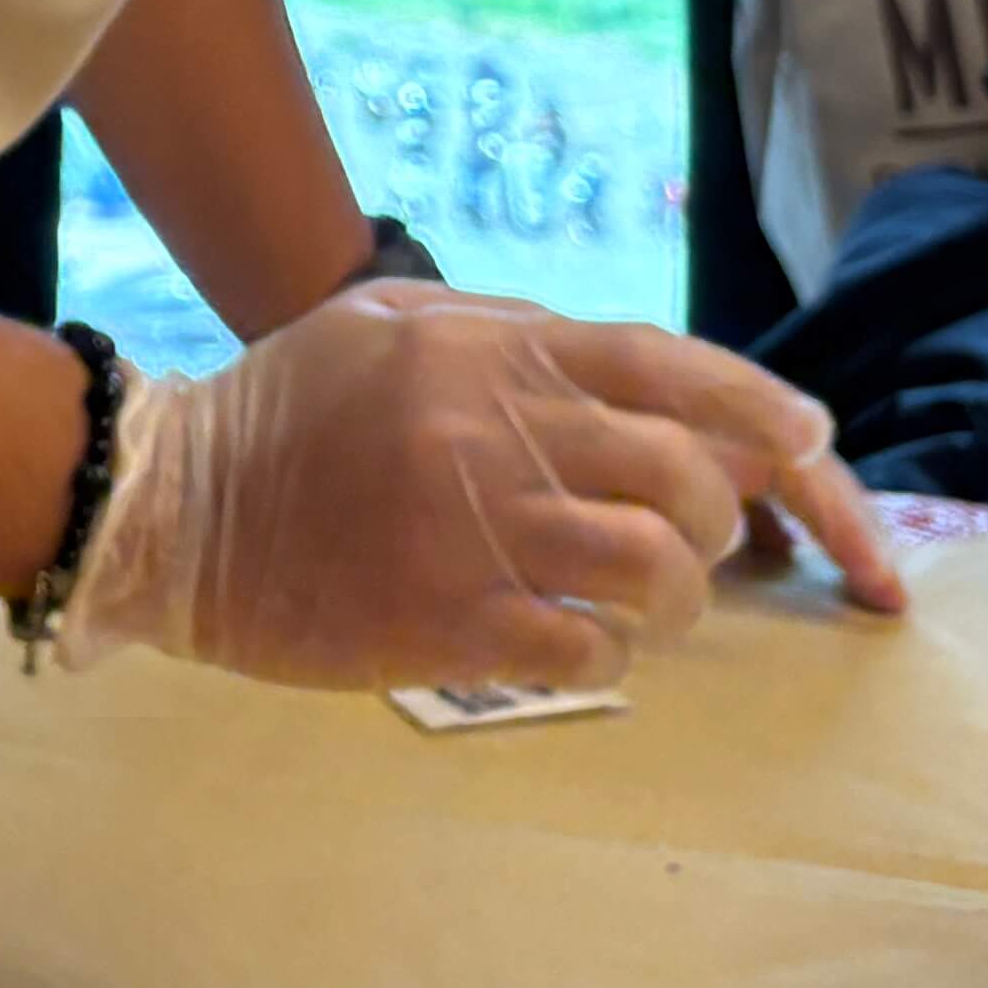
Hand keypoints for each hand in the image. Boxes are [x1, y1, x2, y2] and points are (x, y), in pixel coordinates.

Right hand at [64, 286, 907, 696]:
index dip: (760, 407)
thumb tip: (633, 375)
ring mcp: (477, 533)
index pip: (668, 365)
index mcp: (490, 351)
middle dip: (721, 520)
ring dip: (678, 602)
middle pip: (686, 477)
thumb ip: (508, 333)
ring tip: (648, 611)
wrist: (170, 509)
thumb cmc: (288, 410)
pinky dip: (612, 661)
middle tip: (698, 545)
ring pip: (657, 572)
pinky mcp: (449, 627)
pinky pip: (591, 655)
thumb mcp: (392, 325)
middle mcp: (496, 432)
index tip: (816, 440)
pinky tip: (580, 651)